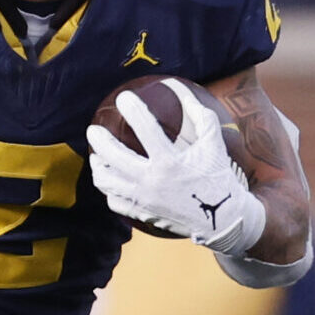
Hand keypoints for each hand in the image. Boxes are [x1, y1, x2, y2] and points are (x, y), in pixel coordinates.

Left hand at [84, 82, 265, 254]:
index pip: (146, 128)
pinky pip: (114, 201)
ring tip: (98, 156)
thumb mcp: (214, 145)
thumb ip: (202, 117)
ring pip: (106, 181)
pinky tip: (111, 179)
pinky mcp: (140, 213)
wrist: (221, 220)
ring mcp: (143, 199)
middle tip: (93, 130)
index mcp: (170, 162)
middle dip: (99, 139)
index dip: (133, 109)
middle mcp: (152, 181)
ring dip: (98, 166)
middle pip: (113, 156)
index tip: (124, 97)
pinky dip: (110, 189)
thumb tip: (186, 94)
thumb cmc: (217, 177)